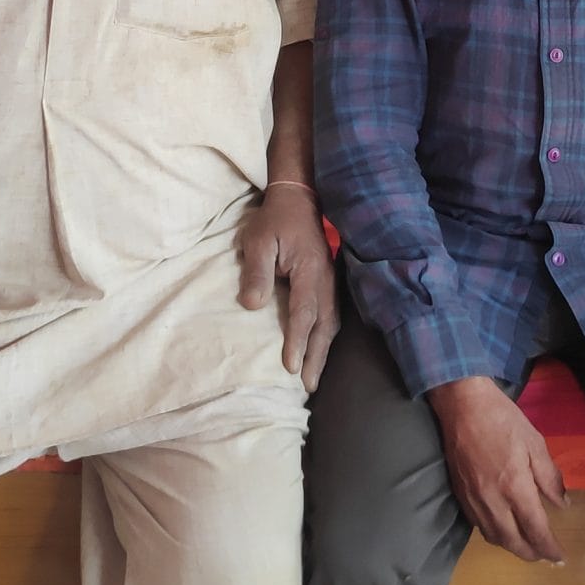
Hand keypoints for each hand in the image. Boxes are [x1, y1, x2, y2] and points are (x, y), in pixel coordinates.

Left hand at [235, 185, 337, 390]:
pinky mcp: (329, 281)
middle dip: (316, 357)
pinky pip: (331, 315)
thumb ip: (256, 271)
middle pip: (324, 325)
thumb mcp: (259, 240)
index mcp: (310, 271)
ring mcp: (331, 281)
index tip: (290, 368)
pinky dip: (325, 336)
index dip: (297, 341)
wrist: (299, 198)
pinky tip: (318, 349)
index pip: (304, 312)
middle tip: (308, 386)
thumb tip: (252, 305)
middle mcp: (326, 280)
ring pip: (331, 322)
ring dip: (323, 350)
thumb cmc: (275, 220)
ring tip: (313, 377)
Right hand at [431, 375, 567, 563]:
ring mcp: (474, 500)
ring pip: (494, 537)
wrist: (463, 406)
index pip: (535, 529)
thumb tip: (562, 504)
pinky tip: (503, 527)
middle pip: (513, 542)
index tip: (560, 558)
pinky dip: (495, 534)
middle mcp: (493, 501)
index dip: (549, 548)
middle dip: (531, 554)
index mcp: (515, 487)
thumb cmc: (503, 420)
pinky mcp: (461, 495)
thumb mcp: (535, 443)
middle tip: (545, 556)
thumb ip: (550, 477)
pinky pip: (479, 526)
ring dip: (512, 546)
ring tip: (526, 544)